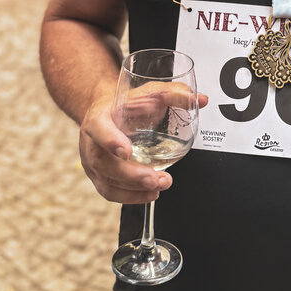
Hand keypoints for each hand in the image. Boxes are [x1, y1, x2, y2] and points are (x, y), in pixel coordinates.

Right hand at [79, 91, 207, 204]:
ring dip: (134, 189)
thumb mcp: (148, 92)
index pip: (99, 129)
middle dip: (131, 175)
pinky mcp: (100, 177)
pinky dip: (132, 197)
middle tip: (154, 178)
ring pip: (108, 182)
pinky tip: (151, 193)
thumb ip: (174, 94)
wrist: (107, 113)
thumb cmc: (127, 104)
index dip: (110, 141)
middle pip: (104, 163)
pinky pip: (111, 192)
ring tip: (161, 185)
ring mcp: (93, 163)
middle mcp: (92, 142)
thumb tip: (199, 100)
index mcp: (99, 117)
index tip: (127, 151)